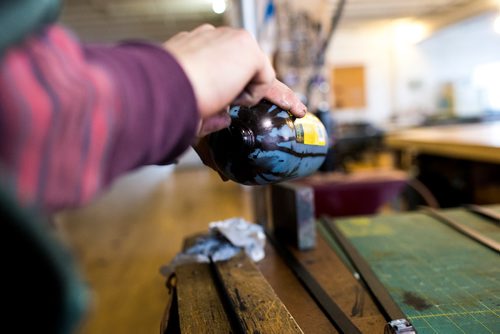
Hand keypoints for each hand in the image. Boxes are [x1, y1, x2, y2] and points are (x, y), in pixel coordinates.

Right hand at [164, 24, 305, 121]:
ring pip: (255, 74)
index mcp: (193, 52)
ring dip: (246, 93)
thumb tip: (225, 118)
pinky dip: (251, 94)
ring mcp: (227, 39)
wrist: (162, 87)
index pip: (225, 64)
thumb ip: (208, 114)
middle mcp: (210, 40)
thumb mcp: (188, 110)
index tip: (247, 95)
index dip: (241, 82)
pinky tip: (227, 91)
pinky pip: (263, 79)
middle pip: (250, 65)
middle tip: (299, 109)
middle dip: (272, 89)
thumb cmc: (166, 102)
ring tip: (219, 96)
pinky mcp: (245, 46)